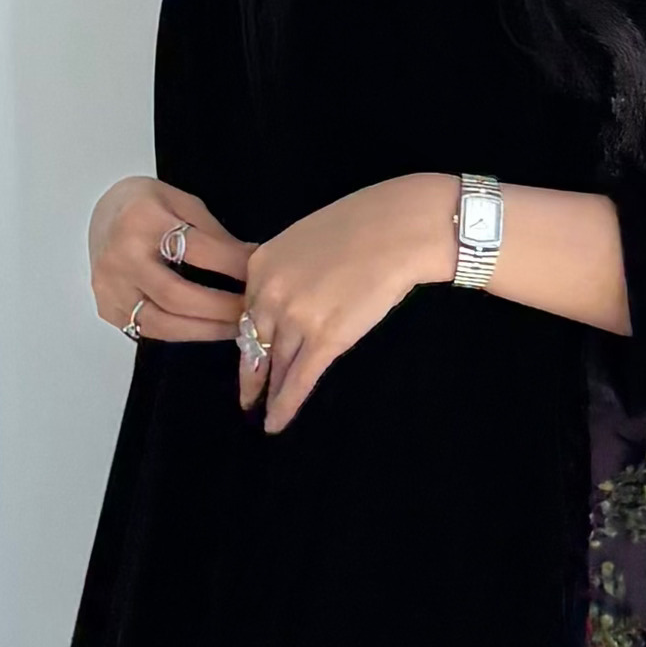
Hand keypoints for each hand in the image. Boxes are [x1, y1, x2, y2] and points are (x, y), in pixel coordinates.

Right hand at [88, 174, 253, 344]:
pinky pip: (148, 330)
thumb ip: (213, 235)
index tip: (260, 275)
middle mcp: (120, 257)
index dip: (234, 266)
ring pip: (161, 324)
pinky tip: (206, 328)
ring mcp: (109, 287)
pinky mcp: (107, 309)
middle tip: (251, 313)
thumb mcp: (183, 203)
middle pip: (177, 296)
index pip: (197, 250)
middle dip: (221, 309)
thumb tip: (252, 266)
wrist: (103, 212)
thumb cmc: (147, 204)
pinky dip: (182, 333)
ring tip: (235, 328)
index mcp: (142, 220)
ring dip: (205, 330)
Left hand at [238, 173, 455, 432]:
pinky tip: (275, 423)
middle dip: (251, 373)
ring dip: (269, 392)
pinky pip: (298, 380)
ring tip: (264, 410)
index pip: (248, 310)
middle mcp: (268, 294)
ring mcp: (294, 319)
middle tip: (247, 396)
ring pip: (275, 365)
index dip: (251, 335)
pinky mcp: (324, 340)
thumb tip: (292, 293)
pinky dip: (285, 406)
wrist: (399, 229)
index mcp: (260, 265)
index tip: (250, 352)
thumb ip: (289, 269)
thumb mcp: (305, 238)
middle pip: (254, 342)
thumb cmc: (364, 223)